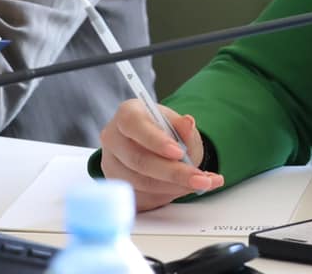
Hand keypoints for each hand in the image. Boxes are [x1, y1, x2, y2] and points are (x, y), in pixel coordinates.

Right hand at [96, 99, 220, 210]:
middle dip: (173, 172)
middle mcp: (113, 139)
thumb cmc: (164, 131)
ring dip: (174, 187)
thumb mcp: (177, 124)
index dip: (156, 141)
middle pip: (138, 160)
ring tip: (201, 183)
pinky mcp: (117, 186)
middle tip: (201, 179)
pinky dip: (168, 195)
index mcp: (126, 115)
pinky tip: (187, 189)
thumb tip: (188, 123)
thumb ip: (183, 127)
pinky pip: (141, 197)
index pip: (134, 125)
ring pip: (141, 183)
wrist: (154, 146)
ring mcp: (111, 165)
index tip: (179, 153)